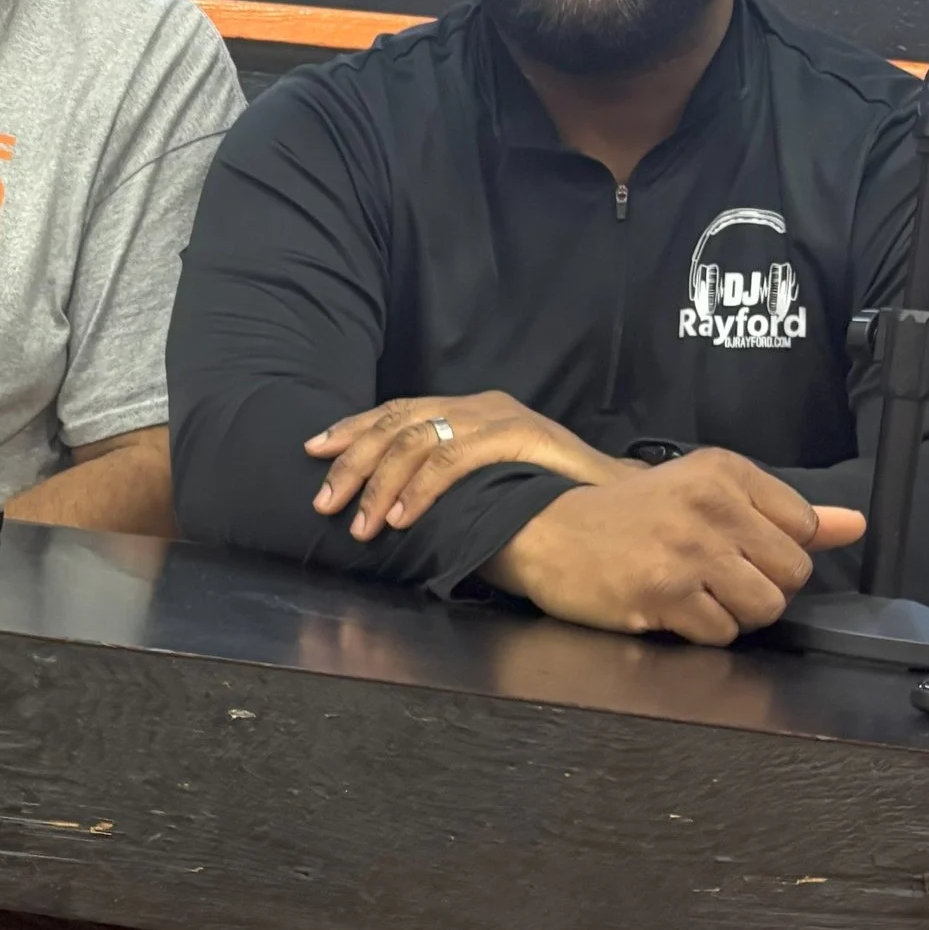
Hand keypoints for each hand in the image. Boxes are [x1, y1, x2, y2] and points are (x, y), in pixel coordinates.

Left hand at [308, 391, 633, 541]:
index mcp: (466, 409)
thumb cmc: (547, 493)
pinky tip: (401, 516)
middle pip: (396, 424)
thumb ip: (446, 479)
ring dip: (381, 485)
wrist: (615, 495)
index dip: (353, 429)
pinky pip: (452, 459)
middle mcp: (477, 404)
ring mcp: (497, 417)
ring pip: (417, 441)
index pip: (397, 412)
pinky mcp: (516, 436)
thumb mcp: (485, 480)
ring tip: (361, 524)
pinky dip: (421, 489)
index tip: (313, 451)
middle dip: (352, 463)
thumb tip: (388, 501)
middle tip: (323, 502)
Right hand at [486, 449, 866, 644]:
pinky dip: (700, 633)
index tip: (735, 549)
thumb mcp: (704, 495)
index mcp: (725, 472)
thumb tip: (855, 525)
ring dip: (734, 615)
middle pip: (791, 575)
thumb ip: (781, 512)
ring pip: (764, 609)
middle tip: (714, 578)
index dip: (774, 552)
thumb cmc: (626, 516)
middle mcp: (711, 505)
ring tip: (695, 596)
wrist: (545, 532)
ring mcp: (688, 551)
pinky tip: (669, 610)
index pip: (802, 527)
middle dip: (759, 587)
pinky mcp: (664, 593)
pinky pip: (721, 634)